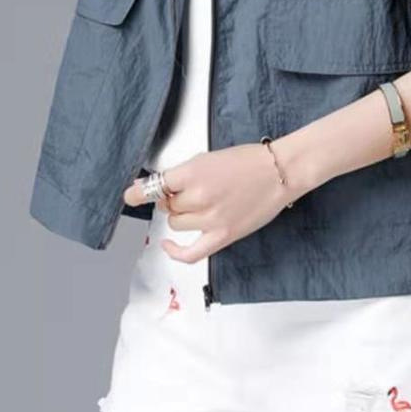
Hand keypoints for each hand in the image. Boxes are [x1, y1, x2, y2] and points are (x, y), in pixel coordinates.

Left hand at [121, 140, 308, 264]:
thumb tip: (150, 186)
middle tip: (190, 190)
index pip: (156, 186)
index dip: (140, 192)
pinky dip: (175, 252)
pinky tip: (168, 245)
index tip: (131, 195)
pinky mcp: (222, 235)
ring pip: (175, 224)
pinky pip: (190, 253)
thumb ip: (180, 174)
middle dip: (173, 198)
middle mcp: (199, 196)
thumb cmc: (247, 161)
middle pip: (167, 205)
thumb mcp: (208, 158)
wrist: (279, 172)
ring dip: (182, 215)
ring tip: (200, 204)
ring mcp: (210, 218)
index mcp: (194, 172)